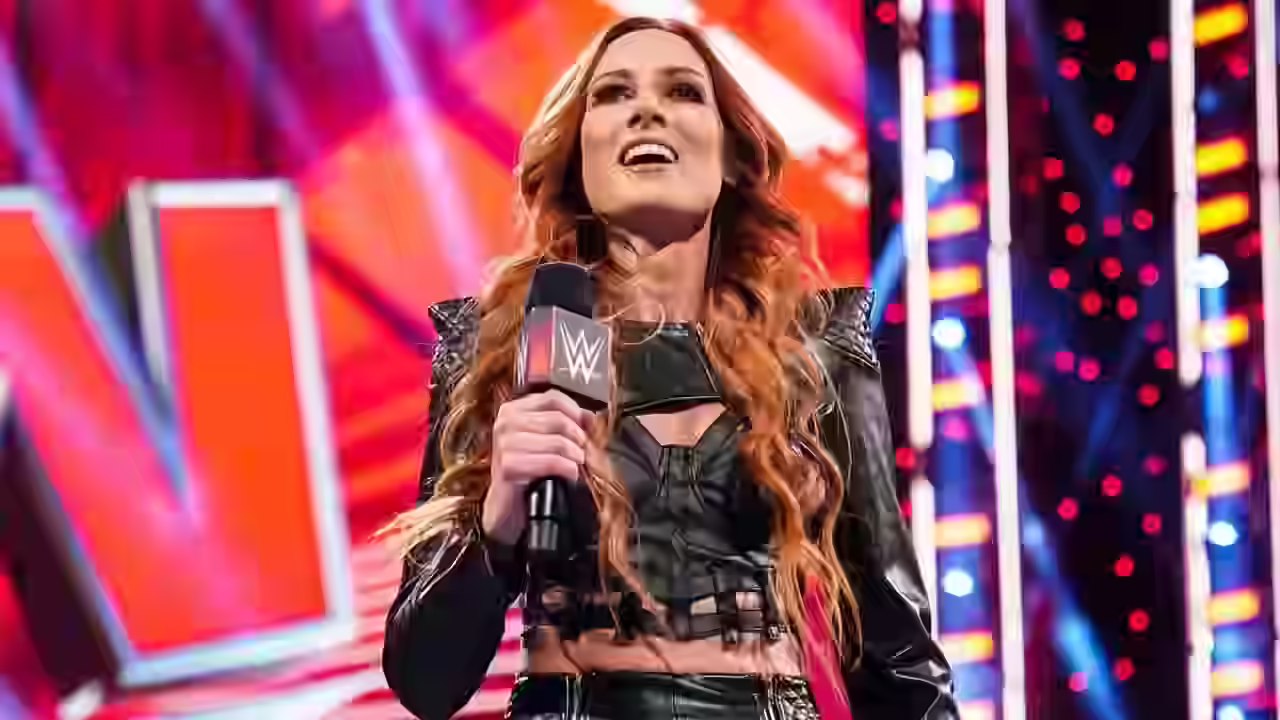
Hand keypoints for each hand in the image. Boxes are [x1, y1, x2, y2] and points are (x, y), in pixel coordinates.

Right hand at [483, 390, 592, 544]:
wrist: (508, 507)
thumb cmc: (527, 473)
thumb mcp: (545, 442)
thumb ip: (565, 424)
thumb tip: (590, 417)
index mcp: (513, 410)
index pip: (553, 398)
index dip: (576, 412)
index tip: (586, 428)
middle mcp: (505, 422)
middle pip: (559, 419)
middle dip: (578, 438)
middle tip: (582, 453)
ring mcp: (505, 443)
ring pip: (558, 441)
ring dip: (574, 456)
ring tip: (575, 465)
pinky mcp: (508, 465)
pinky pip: (551, 461)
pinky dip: (567, 469)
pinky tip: (568, 475)